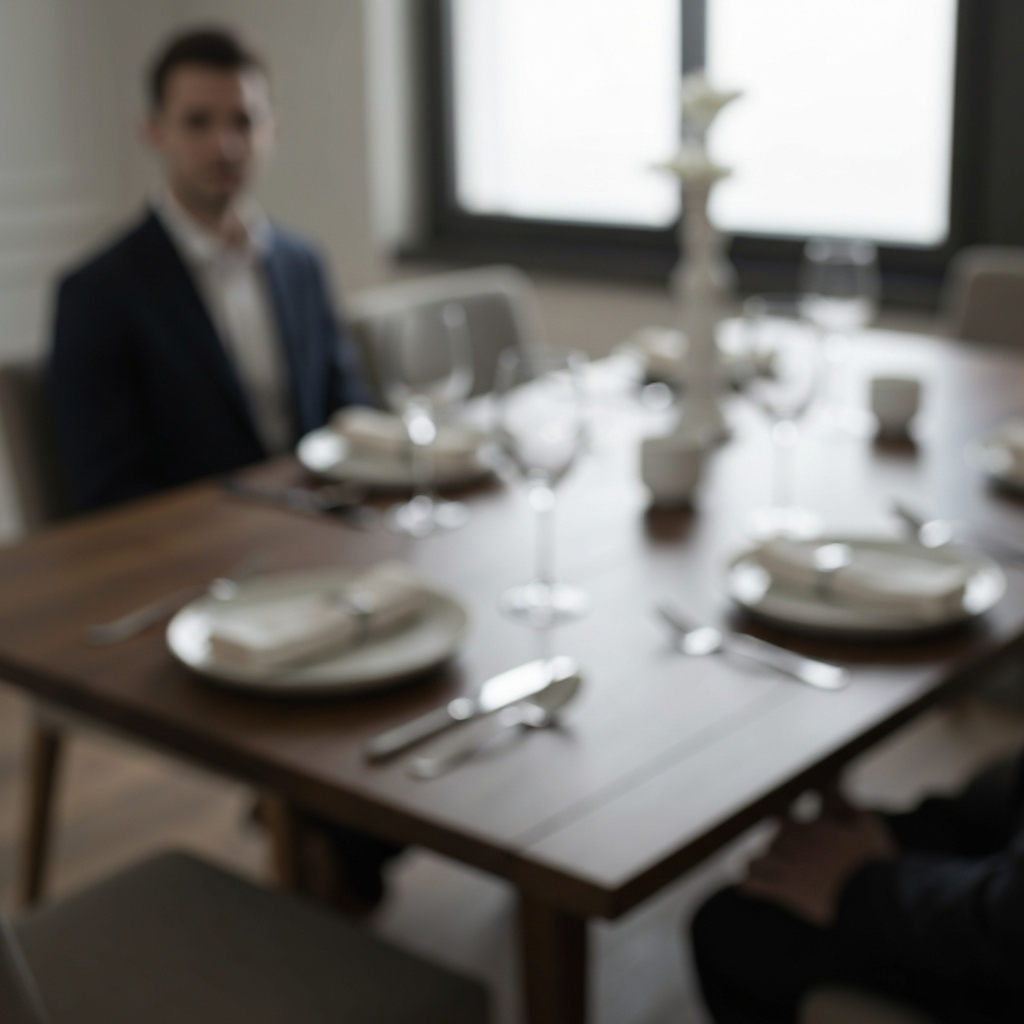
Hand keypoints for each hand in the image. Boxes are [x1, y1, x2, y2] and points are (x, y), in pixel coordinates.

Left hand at [739, 810, 895, 926]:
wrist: (871, 894)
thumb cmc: (875, 859)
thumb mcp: (868, 823)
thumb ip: (846, 803)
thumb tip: (832, 783)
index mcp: (814, 824)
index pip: (801, 808)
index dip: (795, 808)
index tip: (792, 811)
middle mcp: (795, 840)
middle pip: (776, 830)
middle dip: (779, 835)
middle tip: (780, 840)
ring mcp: (787, 864)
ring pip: (758, 858)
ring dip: (759, 862)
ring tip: (757, 866)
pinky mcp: (785, 890)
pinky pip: (756, 885)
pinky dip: (749, 886)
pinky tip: (745, 887)